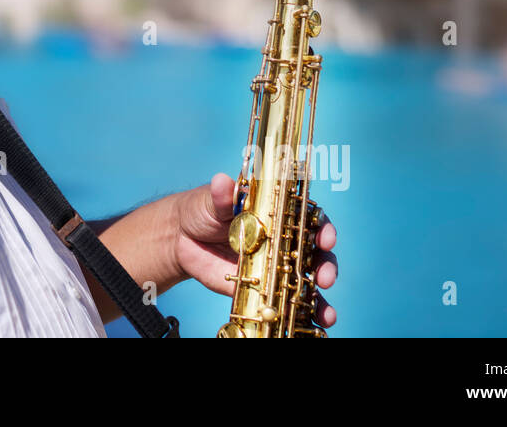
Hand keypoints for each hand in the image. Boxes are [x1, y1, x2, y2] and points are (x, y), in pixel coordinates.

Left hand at [172, 173, 337, 329]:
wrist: (180, 238)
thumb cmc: (203, 209)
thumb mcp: (212, 200)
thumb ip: (222, 195)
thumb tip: (222, 182)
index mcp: (276, 212)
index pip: (307, 218)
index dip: (321, 227)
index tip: (325, 238)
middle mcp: (282, 239)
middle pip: (314, 252)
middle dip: (325, 265)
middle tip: (325, 277)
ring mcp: (274, 265)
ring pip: (306, 281)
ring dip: (320, 298)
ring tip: (325, 313)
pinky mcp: (261, 288)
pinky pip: (284, 301)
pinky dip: (301, 314)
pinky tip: (313, 325)